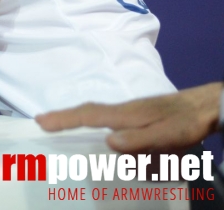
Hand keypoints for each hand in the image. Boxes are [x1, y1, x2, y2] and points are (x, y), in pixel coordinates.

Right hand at [35, 82, 223, 152]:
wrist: (206, 105)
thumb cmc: (185, 121)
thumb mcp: (166, 135)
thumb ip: (139, 140)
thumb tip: (108, 141)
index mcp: (124, 115)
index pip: (88, 115)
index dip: (64, 118)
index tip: (41, 121)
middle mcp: (122, 110)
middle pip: (88, 111)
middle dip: (64, 116)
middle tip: (41, 122)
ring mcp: (130, 111)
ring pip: (98, 114)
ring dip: (77, 118)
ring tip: (60, 125)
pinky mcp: (138, 115)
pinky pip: (108, 118)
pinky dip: (94, 121)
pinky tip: (97, 131)